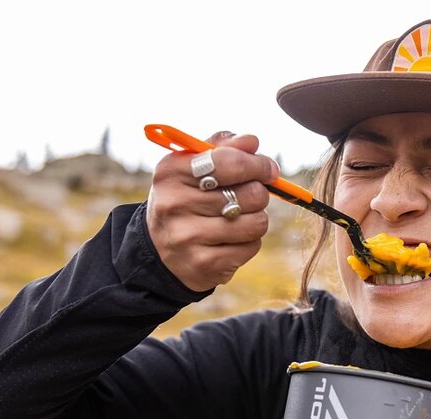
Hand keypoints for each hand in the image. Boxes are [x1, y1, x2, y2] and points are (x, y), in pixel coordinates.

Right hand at [146, 132, 279, 291]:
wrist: (161, 253)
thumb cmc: (185, 201)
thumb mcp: (191, 169)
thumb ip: (221, 149)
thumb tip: (252, 142)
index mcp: (171, 173)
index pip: (229, 162)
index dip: (258, 164)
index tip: (269, 169)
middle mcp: (175, 204)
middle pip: (250, 194)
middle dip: (259, 194)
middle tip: (250, 197)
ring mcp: (188, 237)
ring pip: (256, 222)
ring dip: (257, 219)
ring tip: (240, 219)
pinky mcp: (204, 264)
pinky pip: (251, 247)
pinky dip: (249, 242)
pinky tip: (232, 240)